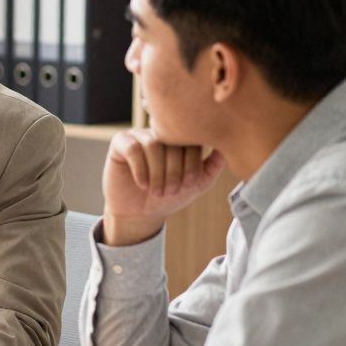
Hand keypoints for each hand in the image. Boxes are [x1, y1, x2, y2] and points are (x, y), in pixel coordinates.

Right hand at [101, 128, 225, 245]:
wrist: (140, 213)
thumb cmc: (169, 196)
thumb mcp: (197, 184)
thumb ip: (212, 166)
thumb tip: (225, 148)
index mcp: (181, 138)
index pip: (192, 140)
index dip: (192, 164)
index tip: (189, 185)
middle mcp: (161, 133)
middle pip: (172, 142)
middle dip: (174, 171)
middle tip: (171, 191)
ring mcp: (140, 135)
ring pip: (153, 145)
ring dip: (157, 172)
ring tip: (156, 190)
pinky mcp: (120, 143)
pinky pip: (133, 149)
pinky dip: (140, 169)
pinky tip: (142, 184)